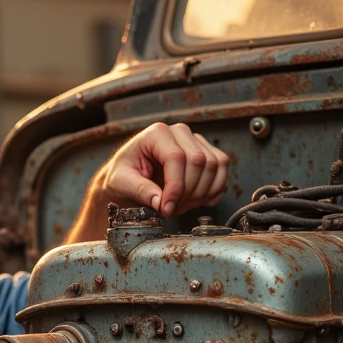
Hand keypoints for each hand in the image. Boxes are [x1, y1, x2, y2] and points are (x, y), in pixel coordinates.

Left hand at [68, 121, 228, 242]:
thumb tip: (161, 201)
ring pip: (214, 166)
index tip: (166, 209)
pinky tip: (196, 201)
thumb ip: (140, 190)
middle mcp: (179, 132)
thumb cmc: (123, 175)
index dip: (176, 188)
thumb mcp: (121, 183)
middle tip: (171, 210)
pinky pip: (222, 170)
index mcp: (157, 134)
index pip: (177, 157)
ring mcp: (195, 141)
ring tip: (180, 206)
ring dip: (201, 194)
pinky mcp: (206, 153)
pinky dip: (213, 190)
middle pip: (199, 162)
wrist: (128, 177)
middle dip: (187, 193)